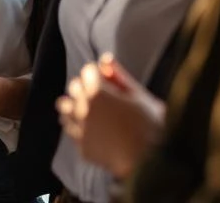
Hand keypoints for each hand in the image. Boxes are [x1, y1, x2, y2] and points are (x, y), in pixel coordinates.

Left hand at [55, 54, 164, 178]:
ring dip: (75, 105)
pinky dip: (78, 126)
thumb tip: (104, 58)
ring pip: (65, 107)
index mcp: (98, 91)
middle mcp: (84, 107)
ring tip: (92, 112)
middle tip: (103, 97)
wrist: (155, 161)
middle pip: (74, 86)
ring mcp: (81, 128)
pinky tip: (93, 129)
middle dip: (86, 88)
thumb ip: (118, 74)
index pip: (87, 70)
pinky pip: (71, 129)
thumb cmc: (151, 125)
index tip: (108, 82)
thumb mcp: (138, 94)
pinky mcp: (82, 146)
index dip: (99, 74)